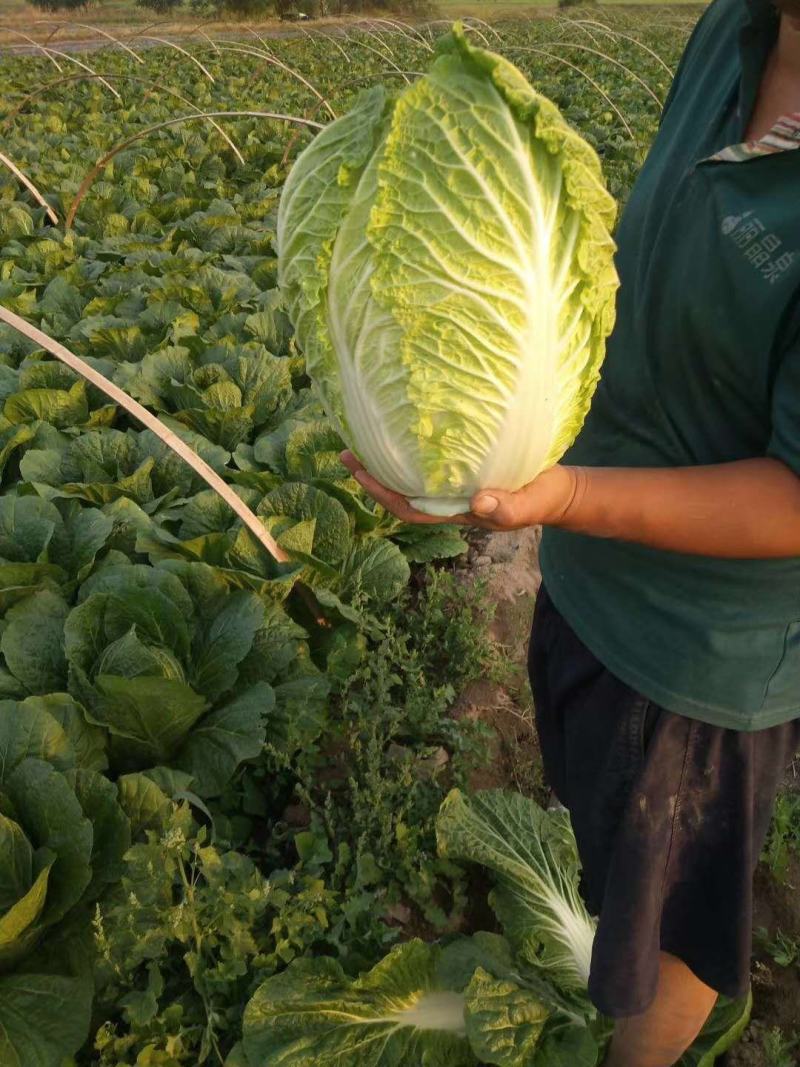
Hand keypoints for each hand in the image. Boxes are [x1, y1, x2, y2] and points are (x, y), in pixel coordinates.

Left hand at [340, 451, 579, 530]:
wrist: (558, 491)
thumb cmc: (540, 500)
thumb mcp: (526, 506)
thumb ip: (505, 508)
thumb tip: (478, 501)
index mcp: (453, 510)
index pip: (407, 507)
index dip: (381, 493)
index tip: (358, 472)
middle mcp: (446, 497)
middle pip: (399, 490)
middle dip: (371, 474)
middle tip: (345, 449)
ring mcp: (454, 482)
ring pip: (409, 475)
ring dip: (385, 460)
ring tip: (361, 436)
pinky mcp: (465, 464)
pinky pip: (429, 459)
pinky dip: (410, 447)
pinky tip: (402, 426)